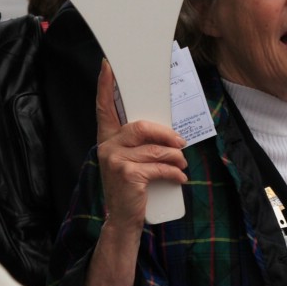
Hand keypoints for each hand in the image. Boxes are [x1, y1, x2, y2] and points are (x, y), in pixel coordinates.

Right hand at [96, 59, 187, 236]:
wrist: (123, 220)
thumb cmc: (130, 187)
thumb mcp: (131, 161)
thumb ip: (140, 145)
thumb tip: (168, 133)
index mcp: (108, 139)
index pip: (104, 107)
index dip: (106, 86)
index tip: (107, 66)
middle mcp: (107, 146)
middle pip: (140, 127)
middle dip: (166, 134)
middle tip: (181, 142)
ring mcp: (115, 160)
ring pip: (154, 149)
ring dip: (174, 157)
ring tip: (182, 164)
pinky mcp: (127, 174)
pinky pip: (158, 167)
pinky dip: (174, 173)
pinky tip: (180, 178)